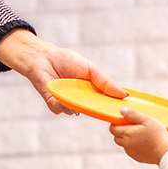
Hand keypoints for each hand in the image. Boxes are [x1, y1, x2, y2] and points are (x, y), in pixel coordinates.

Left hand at [0, 29, 126, 114]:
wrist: (44, 57)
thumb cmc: (67, 60)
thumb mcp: (91, 69)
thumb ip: (106, 82)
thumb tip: (123, 94)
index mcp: (91, 91)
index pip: (105, 103)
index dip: (113, 107)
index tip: (124, 109)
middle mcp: (80, 100)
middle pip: (93, 111)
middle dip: (99, 110)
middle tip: (107, 108)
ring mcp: (67, 103)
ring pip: (77, 111)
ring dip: (78, 102)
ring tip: (76, 90)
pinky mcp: (54, 104)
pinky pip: (62, 109)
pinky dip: (63, 102)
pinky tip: (62, 92)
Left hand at [110, 109, 167, 164]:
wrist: (165, 152)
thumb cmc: (157, 135)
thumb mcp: (146, 120)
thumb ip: (133, 114)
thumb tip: (122, 110)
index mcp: (127, 133)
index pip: (112, 128)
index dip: (116, 123)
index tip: (123, 120)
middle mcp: (126, 144)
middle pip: (116, 137)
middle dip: (120, 131)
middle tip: (131, 126)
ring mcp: (131, 152)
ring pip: (123, 144)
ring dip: (126, 139)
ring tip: (139, 134)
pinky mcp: (136, 157)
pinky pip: (130, 150)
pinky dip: (133, 146)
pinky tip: (143, 142)